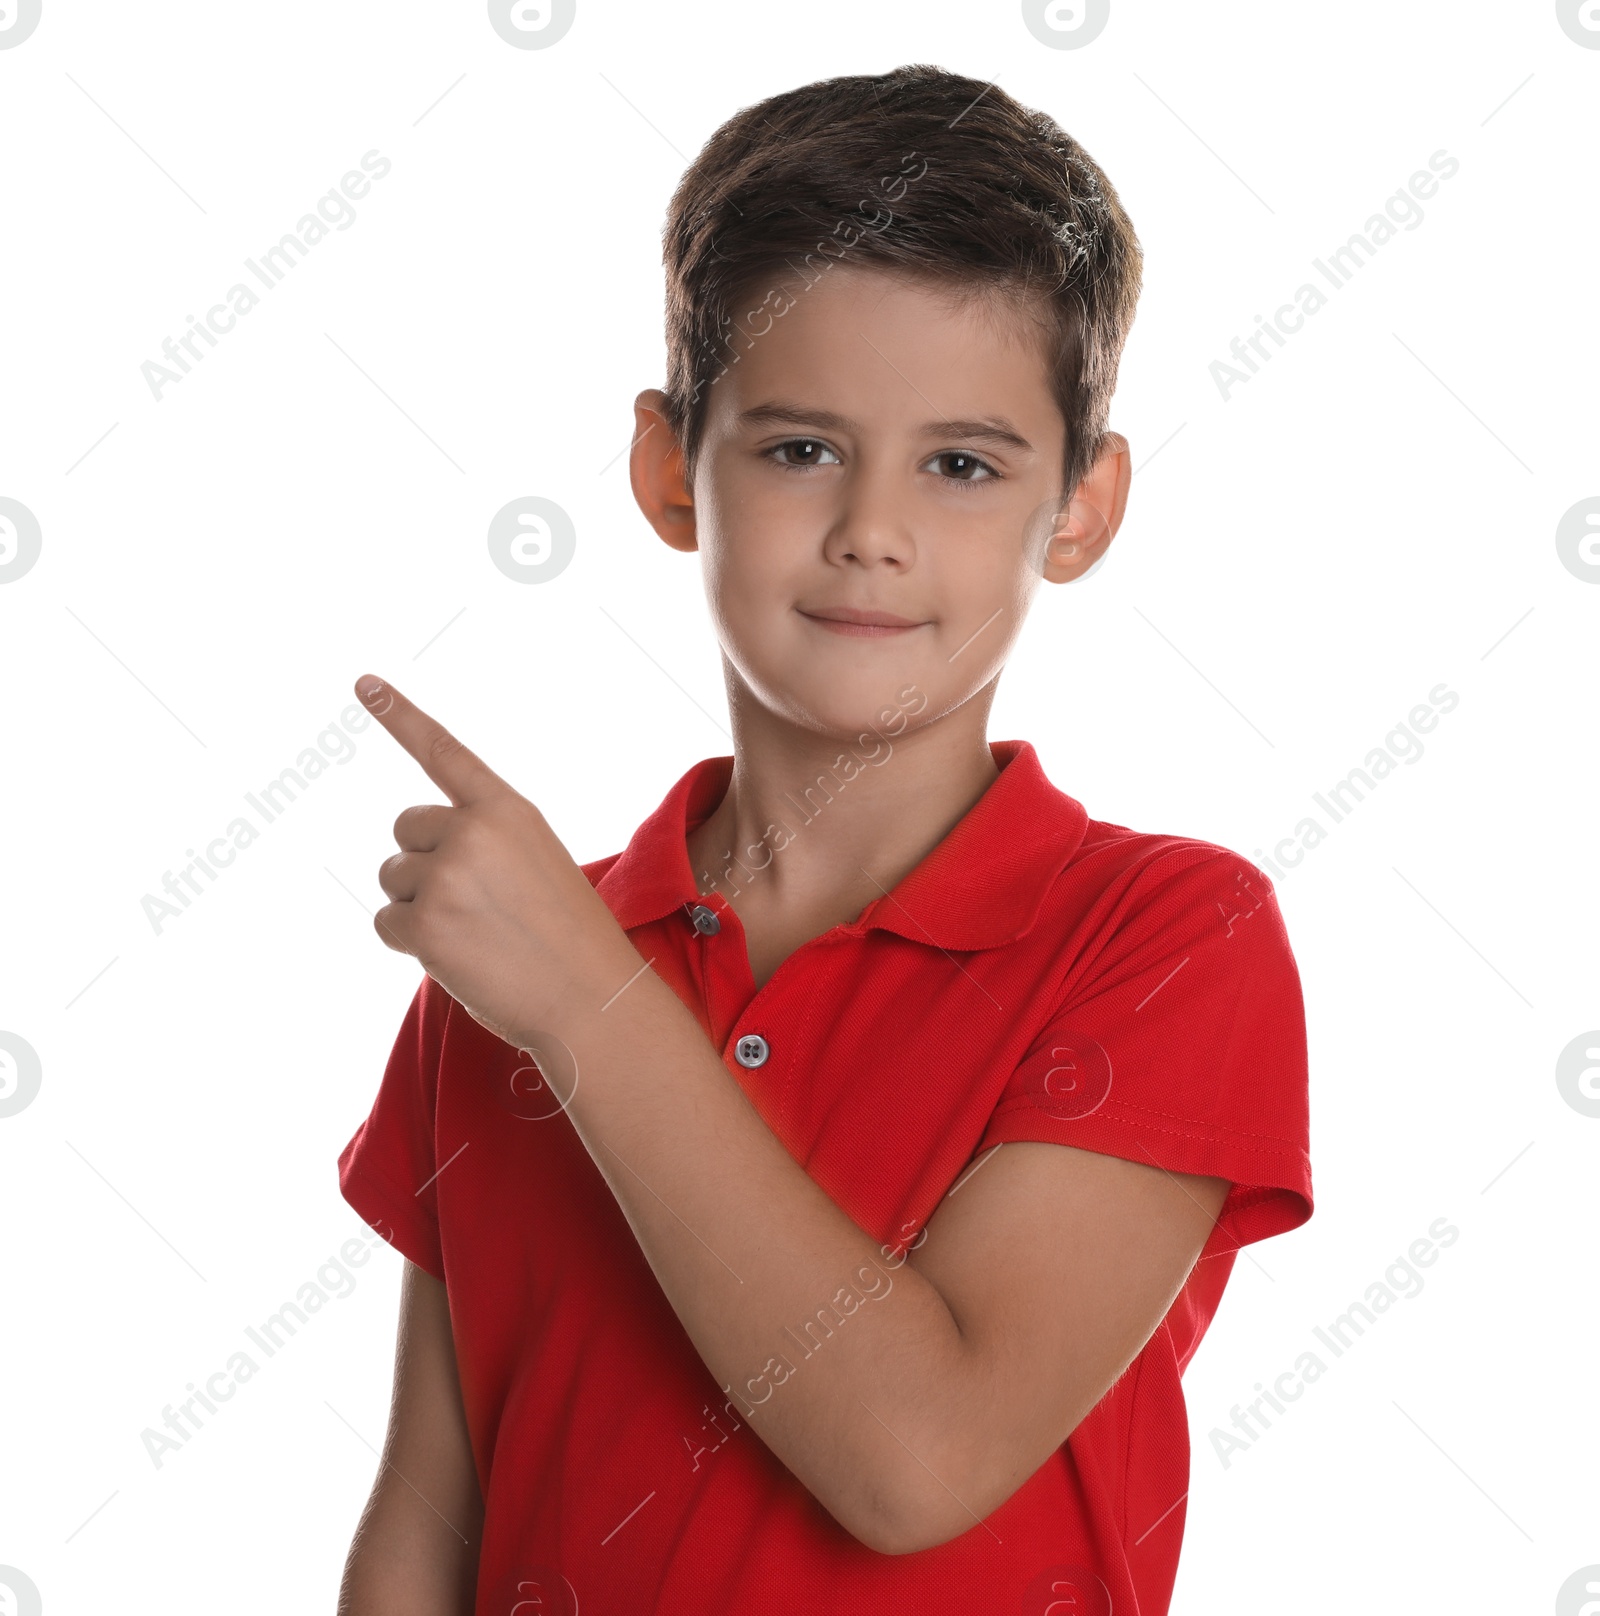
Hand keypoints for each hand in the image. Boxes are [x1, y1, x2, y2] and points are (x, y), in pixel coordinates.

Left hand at [355, 674, 625, 1051]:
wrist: (593, 999)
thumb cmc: (570, 938)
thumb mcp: (540, 863)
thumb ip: (486, 842)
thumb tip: (423, 857)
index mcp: (507, 810)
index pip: (443, 751)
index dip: (398, 714)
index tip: (362, 682)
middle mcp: (472, 831)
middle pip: (405, 830)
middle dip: (425, 864)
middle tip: (474, 905)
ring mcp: (445, 875)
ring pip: (393, 879)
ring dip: (420, 908)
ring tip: (476, 935)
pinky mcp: (424, 922)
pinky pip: (386, 923)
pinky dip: (411, 943)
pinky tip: (459, 957)